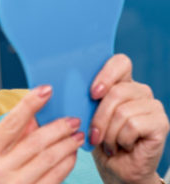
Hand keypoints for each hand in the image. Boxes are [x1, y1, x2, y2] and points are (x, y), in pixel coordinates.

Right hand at [0, 86, 83, 183]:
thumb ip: (11, 139)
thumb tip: (36, 116)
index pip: (10, 124)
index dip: (30, 104)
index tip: (47, 89)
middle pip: (34, 142)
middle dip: (57, 127)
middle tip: (72, 120)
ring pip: (48, 159)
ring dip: (67, 144)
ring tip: (77, 136)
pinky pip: (55, 177)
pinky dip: (66, 163)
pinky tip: (71, 155)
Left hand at [89, 54, 169, 183]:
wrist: (116, 169)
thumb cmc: (100, 140)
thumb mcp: (88, 114)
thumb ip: (86, 97)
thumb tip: (70, 85)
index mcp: (122, 82)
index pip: (120, 62)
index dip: (106, 74)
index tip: (93, 94)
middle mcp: (140, 91)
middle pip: (117, 91)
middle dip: (99, 117)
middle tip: (94, 135)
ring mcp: (153, 106)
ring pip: (123, 111)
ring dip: (109, 133)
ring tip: (109, 143)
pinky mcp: (161, 123)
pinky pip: (133, 125)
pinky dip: (122, 139)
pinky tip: (123, 146)